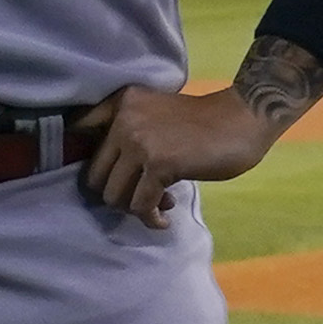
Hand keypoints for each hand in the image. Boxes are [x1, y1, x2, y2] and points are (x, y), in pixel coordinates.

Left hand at [75, 80, 300, 231]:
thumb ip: (130, 135)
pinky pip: (140, 206)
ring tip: (161, 203)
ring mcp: (140, 143)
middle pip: (95, 175)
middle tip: (143, 197)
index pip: (78, 130)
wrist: (244, 118)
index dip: (83, 158)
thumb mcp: (156, 113)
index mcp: (121, 103)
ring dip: (135, 208)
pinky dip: (151, 219)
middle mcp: (124, 120)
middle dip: (117, 194)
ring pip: (114, 195)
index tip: (103, 177)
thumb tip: (111, 182)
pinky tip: (164, 220)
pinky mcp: (159, 165)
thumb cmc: (205, 122)